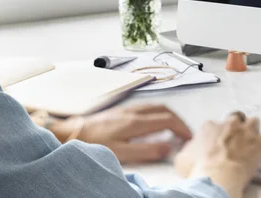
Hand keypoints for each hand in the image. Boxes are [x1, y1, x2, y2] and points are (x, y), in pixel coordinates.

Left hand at [54, 104, 191, 163]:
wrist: (71, 132)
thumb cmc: (94, 143)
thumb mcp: (121, 153)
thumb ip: (146, 150)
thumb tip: (168, 147)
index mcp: (137, 121)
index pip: (168, 120)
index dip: (182, 128)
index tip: (188, 138)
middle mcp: (135, 111)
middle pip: (165, 110)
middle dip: (179, 120)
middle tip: (185, 132)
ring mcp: (128, 108)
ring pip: (157, 106)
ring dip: (170, 115)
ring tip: (174, 127)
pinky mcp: (122, 110)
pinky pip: (148, 107)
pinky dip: (158, 112)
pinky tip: (155, 121)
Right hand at [174, 113, 260, 197]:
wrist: (216, 177)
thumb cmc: (198, 170)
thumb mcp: (182, 158)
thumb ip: (189, 148)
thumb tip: (191, 148)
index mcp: (210, 126)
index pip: (214, 125)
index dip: (217, 135)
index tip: (217, 145)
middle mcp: (229, 124)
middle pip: (236, 119)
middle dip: (236, 128)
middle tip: (235, 142)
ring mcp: (246, 131)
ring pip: (254, 122)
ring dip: (253, 131)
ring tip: (252, 142)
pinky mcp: (260, 142)